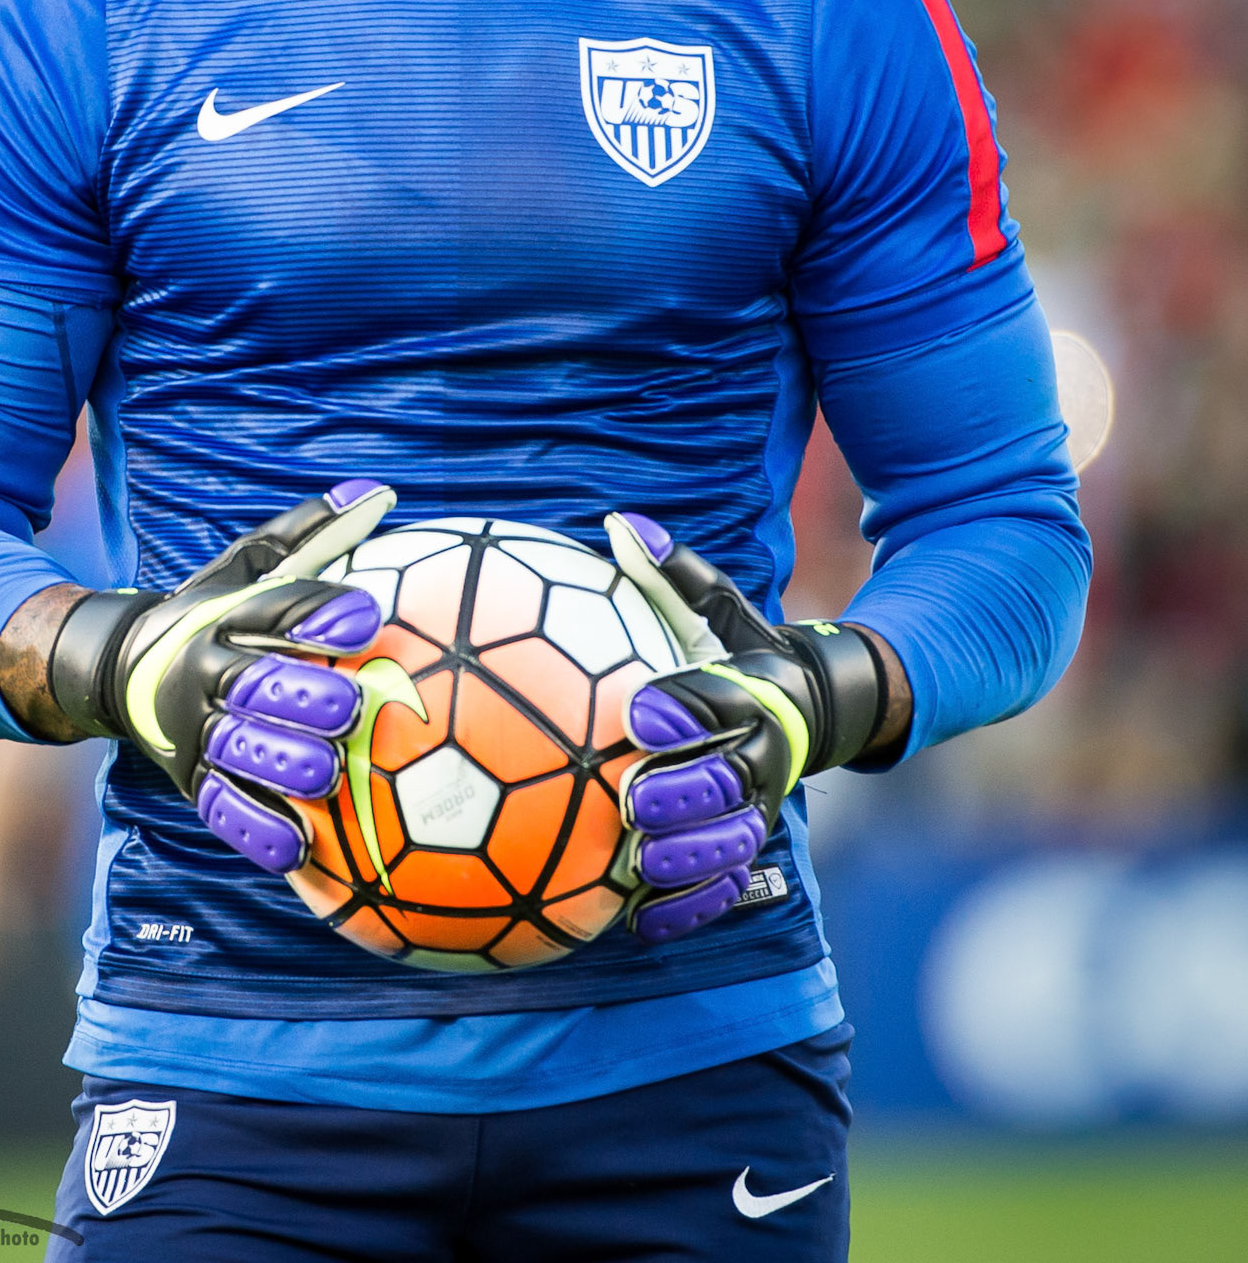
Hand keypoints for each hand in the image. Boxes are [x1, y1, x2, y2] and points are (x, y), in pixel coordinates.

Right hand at [49, 480, 394, 873]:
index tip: (365, 617)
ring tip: (326, 774)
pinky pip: (220, 807)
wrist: (122, 668)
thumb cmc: (215, 613)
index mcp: (225, 615)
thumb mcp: (249, 565)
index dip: (317, 611)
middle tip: (349, 706)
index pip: (273, 606)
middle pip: (252, 683)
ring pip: (236, 749)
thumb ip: (312, 532)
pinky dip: (255, 828)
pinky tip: (296, 845)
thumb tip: (379, 490)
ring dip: (280, 764)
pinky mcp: (190, 779)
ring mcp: (194, 729)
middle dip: (300, 696)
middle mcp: (205, 670)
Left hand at [605, 510, 886, 945]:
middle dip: (685, 791)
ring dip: (689, 857)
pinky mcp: (754, 843)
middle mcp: (765, 750)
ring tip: (641, 863)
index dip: (682, 706)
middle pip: (730, 778)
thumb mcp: (720, 607)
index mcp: (753, 688)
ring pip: (735, 839)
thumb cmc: (746, 650)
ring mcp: (762, 803)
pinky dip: (690, 907)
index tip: (637, 712)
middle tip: (635, 798)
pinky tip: (642, 921)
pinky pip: (729, 885)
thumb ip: (673, 571)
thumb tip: (619, 520)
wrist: (823, 706)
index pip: (718, 696)